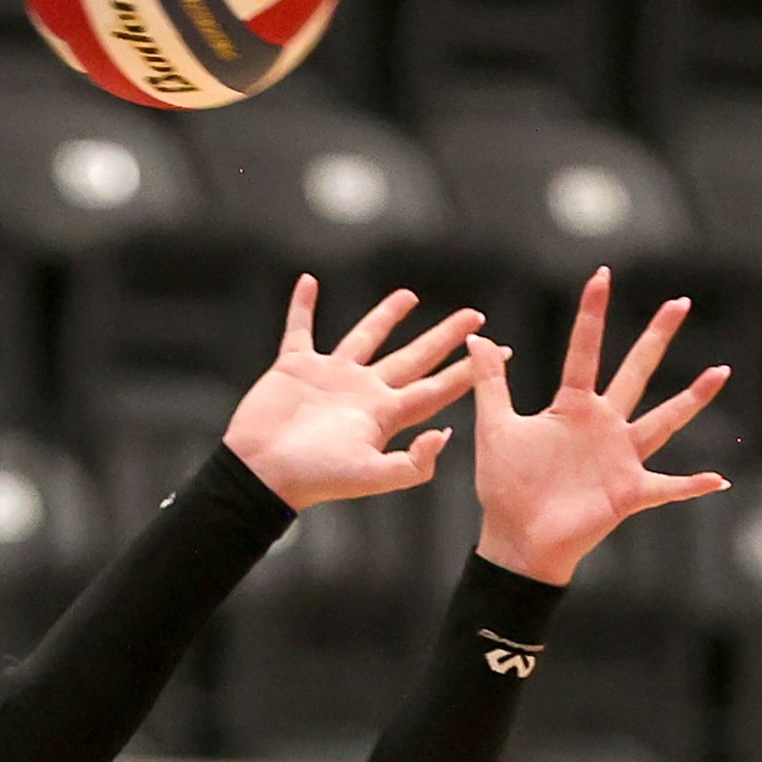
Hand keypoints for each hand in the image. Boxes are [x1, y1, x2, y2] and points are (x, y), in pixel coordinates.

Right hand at [222, 276, 481, 510]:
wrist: (260, 473)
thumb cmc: (312, 478)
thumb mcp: (370, 477)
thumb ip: (412, 463)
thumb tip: (447, 432)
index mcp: (384, 415)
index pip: (436, 388)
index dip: (469, 371)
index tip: (501, 352)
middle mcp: (363, 392)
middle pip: (413, 358)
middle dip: (444, 338)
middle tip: (474, 316)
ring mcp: (330, 377)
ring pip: (365, 338)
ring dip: (385, 316)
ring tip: (409, 295)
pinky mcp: (294, 367)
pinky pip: (300, 330)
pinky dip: (302, 307)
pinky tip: (309, 283)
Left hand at [470, 268, 730, 586]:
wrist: (514, 538)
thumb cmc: (505, 486)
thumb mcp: (495, 428)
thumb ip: (489, 384)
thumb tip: (477, 338)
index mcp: (571, 408)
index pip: (584, 352)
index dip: (592, 315)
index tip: (602, 275)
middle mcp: (603, 425)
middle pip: (635, 373)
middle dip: (655, 338)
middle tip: (679, 301)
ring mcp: (620, 457)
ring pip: (663, 421)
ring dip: (691, 400)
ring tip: (718, 372)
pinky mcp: (628, 491)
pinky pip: (668, 487)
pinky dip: (691, 485)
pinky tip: (718, 480)